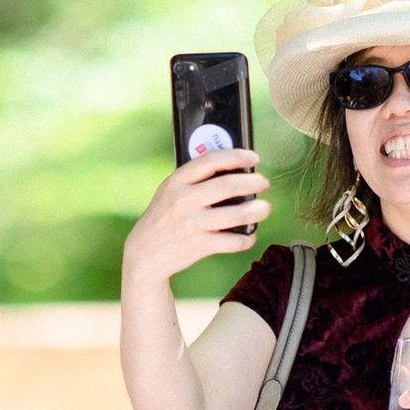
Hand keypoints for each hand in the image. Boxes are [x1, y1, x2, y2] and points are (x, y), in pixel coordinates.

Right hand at [122, 150, 266, 287]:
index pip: (211, 160)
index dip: (237, 156)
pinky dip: (247, 238)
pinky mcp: (199, 246)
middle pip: (228, 185)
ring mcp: (192, 224)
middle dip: (253, 183)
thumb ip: (194, 179)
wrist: (144, 253)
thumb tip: (233, 168)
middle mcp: (184, 200)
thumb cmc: (163, 217)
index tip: (253, 158)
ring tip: (264, 208)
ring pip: (236, 215)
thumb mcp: (170, 191)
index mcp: (177, 181)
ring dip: (257, 211)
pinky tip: (250, 234)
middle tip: (264, 183)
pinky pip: (233, 242)